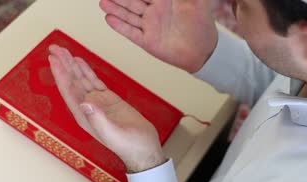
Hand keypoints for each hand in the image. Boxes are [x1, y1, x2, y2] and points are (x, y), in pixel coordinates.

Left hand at [48, 44, 166, 172]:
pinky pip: (95, 82)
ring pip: (82, 80)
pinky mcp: (109, 100)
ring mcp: (98, 103)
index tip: (54, 60)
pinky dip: (87, 71)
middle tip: (55, 48)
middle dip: (63, 65)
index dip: (61, 75)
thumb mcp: (113, 134)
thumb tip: (85, 103)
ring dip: (72, 65)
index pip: (69, 92)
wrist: (144, 148)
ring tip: (64, 51)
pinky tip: (80, 62)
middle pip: (72, 82)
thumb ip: (99, 120)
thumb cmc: (130, 146)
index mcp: (85, 117)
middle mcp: (88, 108)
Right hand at [99, 0, 218, 72]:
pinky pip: (131, 33)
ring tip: (102, 2)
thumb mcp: (196, 1)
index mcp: (164, 0)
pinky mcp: (148, 42)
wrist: (203, 51)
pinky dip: (120, 26)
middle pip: (132, 1)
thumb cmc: (202, 24)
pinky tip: (108, 18)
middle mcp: (154, 12)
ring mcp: (150, 27)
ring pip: (128, 15)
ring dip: (115, 8)